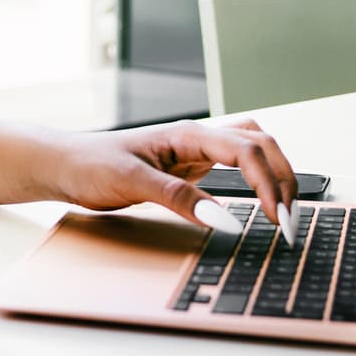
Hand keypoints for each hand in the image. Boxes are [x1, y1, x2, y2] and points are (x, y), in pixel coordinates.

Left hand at [42, 119, 299, 239]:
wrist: (65, 164)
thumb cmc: (90, 164)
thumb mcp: (131, 182)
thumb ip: (179, 199)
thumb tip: (224, 219)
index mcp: (188, 134)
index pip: (247, 150)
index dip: (269, 183)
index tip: (278, 218)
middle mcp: (198, 138)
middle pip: (261, 144)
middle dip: (284, 178)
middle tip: (290, 221)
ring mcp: (197, 151)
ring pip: (255, 149)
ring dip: (276, 174)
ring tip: (285, 211)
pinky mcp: (192, 168)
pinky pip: (239, 165)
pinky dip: (260, 179)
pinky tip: (263, 201)